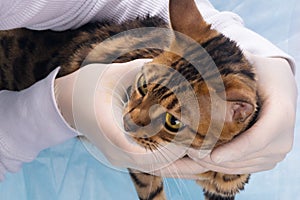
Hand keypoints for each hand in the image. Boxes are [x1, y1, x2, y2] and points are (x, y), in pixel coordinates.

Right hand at [55, 59, 207, 174]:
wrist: (67, 102)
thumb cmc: (88, 86)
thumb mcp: (115, 74)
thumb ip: (144, 70)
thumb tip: (174, 64)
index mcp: (112, 133)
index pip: (147, 154)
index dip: (173, 150)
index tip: (194, 138)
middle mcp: (117, 152)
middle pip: (157, 166)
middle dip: (184, 161)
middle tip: (209, 153)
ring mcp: (120, 156)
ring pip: (155, 167)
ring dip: (179, 163)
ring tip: (203, 156)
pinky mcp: (124, 154)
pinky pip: (150, 162)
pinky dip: (169, 158)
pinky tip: (185, 150)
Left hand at [188, 53, 296, 173]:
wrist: (278, 86)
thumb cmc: (260, 73)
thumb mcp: (249, 62)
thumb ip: (228, 61)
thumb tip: (195, 57)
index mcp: (282, 112)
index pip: (259, 137)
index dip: (236, 149)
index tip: (212, 154)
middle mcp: (283, 137)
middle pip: (247, 157)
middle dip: (216, 159)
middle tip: (188, 154)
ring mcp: (277, 152)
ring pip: (242, 166)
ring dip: (214, 165)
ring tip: (189, 157)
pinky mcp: (268, 158)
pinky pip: (242, 168)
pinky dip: (221, 166)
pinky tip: (200, 159)